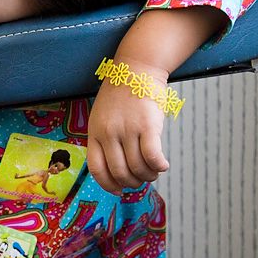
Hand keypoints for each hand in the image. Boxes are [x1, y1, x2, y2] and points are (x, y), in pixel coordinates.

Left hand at [88, 58, 171, 192]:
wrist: (137, 67)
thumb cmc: (121, 93)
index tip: (117, 190)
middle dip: (132, 183)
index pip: (97, 169)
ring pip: (137, 167)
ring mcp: (128, 129)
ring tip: (153, 172)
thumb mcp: (102, 115)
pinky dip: (158, 166)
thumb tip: (117, 167)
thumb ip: (105, 138)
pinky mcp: (148, 125)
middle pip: (119, 172)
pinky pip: (152, 156)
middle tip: (141, 180)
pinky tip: (163, 166)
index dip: (108, 185)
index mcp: (95, 132)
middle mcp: (109, 133)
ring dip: (148, 176)